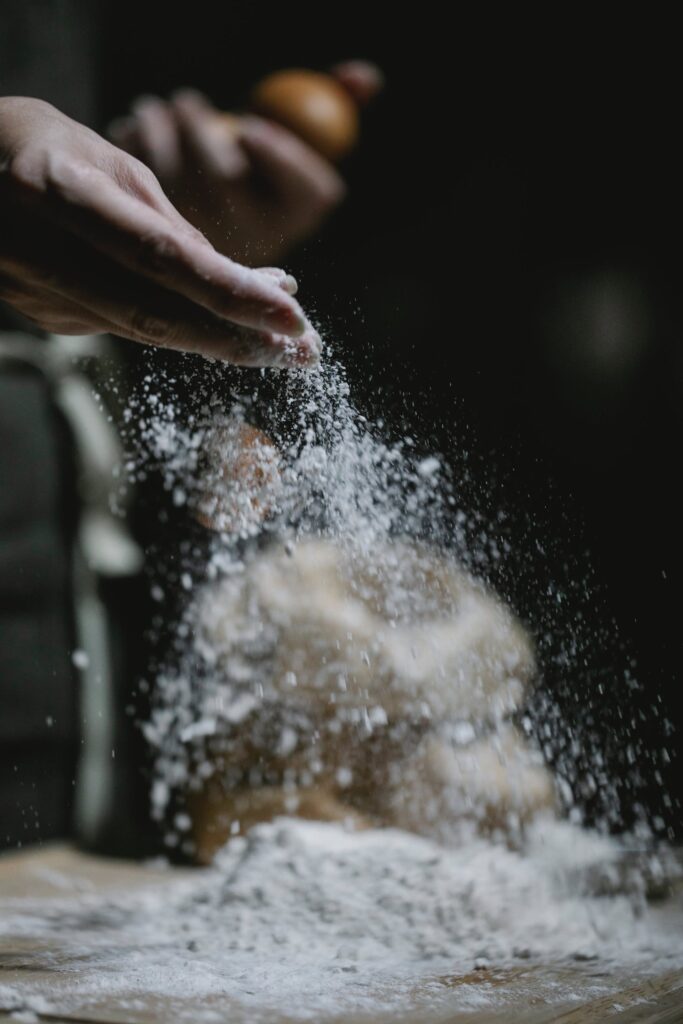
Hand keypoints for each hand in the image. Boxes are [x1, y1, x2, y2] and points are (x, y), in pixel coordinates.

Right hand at [0, 97, 320, 366]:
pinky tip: (215, 326)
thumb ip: (172, 227)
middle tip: (300, 353)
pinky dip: (177, 327)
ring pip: (142, 330)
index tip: (291, 318)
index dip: (230, 293)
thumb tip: (245, 283)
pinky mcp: (42, 317)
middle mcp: (39, 249)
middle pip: (154, 314)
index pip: (160, 257)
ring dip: (217, 340)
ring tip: (277, 345)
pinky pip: (123, 325)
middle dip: (236, 338)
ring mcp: (35, 292)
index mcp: (59, 191)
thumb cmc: (52, 150)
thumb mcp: (114, 165)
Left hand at [108, 62, 382, 264]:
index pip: (305, 197)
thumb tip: (365, 77)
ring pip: (176, 178)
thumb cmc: (261, 156)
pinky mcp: (159, 229)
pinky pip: (143, 178)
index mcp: (295, 216)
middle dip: (201, 133)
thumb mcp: (300, 130)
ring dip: (162, 130)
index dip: (277, 161)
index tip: (249, 128)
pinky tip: (141, 130)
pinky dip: (137, 145)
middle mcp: (252, 238)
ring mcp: (203, 238)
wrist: (213, 200)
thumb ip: (335, 103)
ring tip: (161, 110)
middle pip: (229, 187)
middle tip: (188, 101)